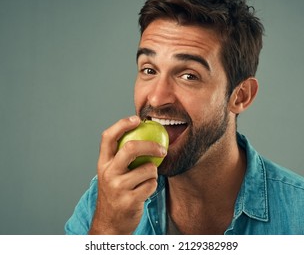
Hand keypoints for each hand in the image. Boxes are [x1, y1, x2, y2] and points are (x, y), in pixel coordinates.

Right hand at [89, 116, 166, 233]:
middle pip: (130, 148)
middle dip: (151, 145)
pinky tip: (144, 191)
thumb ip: (121, 155)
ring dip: (153, 173)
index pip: (108, 137)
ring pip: (148, 169)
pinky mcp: (129, 200)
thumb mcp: (112, 172)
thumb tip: (142, 132)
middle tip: (162, 149)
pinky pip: (152, 185)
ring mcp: (117, 187)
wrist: (110, 223)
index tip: (137, 119)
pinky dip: (153, 186)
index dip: (122, 124)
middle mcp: (108, 173)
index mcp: (103, 163)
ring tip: (145, 180)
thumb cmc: (115, 192)